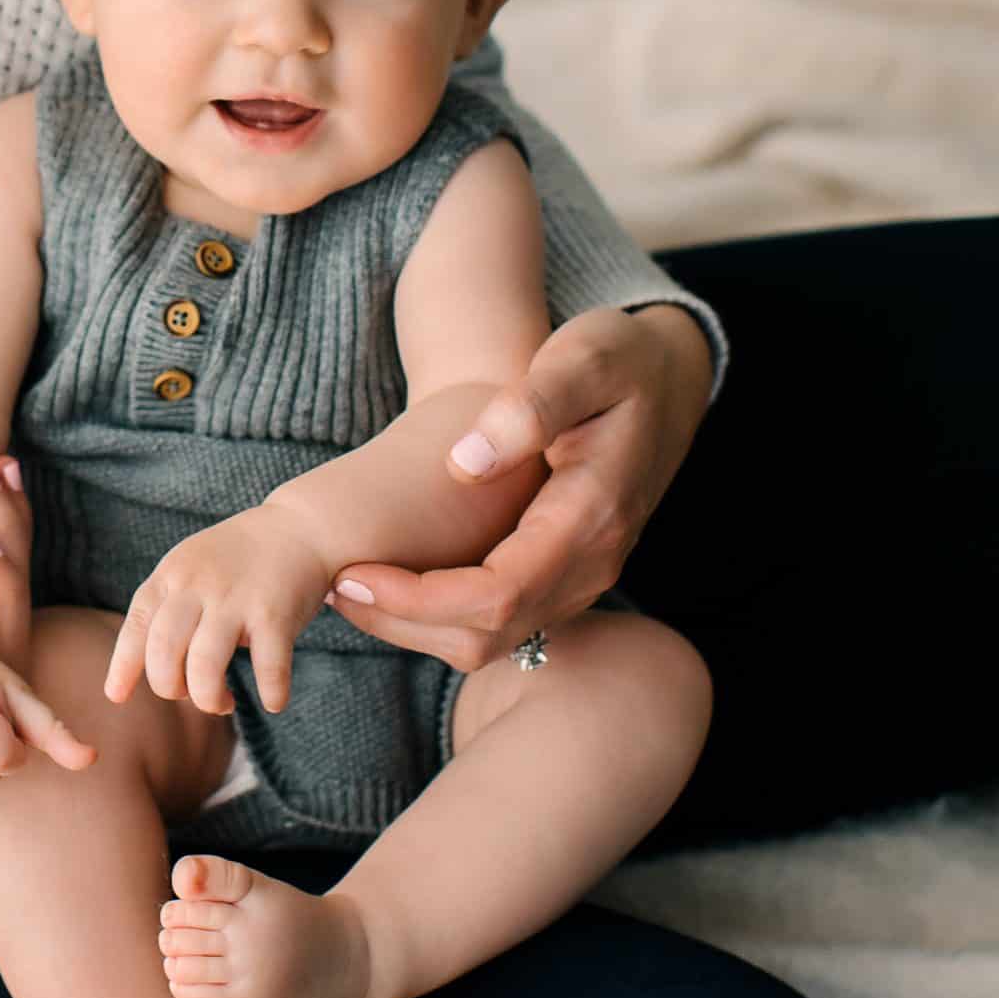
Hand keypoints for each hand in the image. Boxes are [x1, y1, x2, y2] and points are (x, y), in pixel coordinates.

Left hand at [105, 500, 333, 717]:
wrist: (300, 526)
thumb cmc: (238, 560)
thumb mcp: (190, 566)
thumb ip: (167, 606)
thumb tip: (141, 668)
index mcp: (172, 574)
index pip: (136, 625)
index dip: (123, 666)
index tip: (117, 695)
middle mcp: (198, 585)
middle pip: (164, 653)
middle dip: (171, 688)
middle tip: (190, 694)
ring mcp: (237, 598)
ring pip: (204, 667)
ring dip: (209, 699)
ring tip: (223, 702)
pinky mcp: (275, 613)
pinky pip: (267, 668)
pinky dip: (270, 694)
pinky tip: (273, 700)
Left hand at [327, 304, 711, 671]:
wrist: (667, 377)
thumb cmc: (620, 359)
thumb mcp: (584, 358)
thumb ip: (532, 405)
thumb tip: (465, 462)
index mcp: (591, 518)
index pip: (498, 595)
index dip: (419, 599)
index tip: (352, 574)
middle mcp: (592, 564)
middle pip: (489, 634)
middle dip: (402, 621)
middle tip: (331, 584)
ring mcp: (582, 577)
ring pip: (493, 639)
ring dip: (415, 625)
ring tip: (348, 586)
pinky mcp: (565, 574)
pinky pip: (501, 620)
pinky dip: (441, 614)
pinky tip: (393, 580)